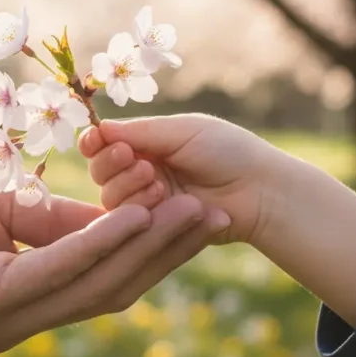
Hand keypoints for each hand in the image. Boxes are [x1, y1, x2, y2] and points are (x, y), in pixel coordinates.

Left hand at [0, 156, 214, 352]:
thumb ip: (52, 219)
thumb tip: (118, 214)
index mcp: (18, 295)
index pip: (102, 276)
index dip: (151, 245)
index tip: (194, 206)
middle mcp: (15, 319)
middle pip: (110, 288)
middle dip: (166, 253)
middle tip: (218, 214)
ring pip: (92, 286)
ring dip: (147, 248)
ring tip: (193, 212)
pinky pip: (53, 272)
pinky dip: (99, 243)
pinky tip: (136, 215)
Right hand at [79, 114, 277, 244]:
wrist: (259, 192)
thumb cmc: (227, 151)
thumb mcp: (182, 131)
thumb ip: (139, 132)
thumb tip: (98, 127)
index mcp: (149, 144)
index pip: (107, 143)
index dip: (96, 142)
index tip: (96, 139)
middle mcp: (143, 172)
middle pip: (100, 171)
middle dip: (111, 164)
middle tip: (132, 158)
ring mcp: (149, 203)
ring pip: (110, 198)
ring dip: (128, 186)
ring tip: (157, 180)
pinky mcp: (156, 229)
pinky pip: (128, 222)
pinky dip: (141, 206)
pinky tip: (164, 197)